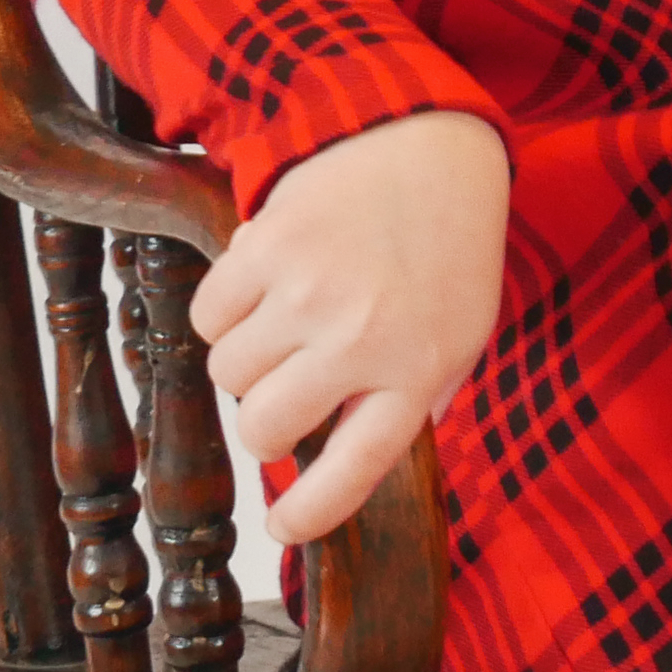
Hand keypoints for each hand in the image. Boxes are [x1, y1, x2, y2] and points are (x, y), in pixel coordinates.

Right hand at [188, 107, 512, 546]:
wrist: (426, 141)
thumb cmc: (447, 244)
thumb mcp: (463, 331)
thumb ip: (424, 396)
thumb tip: (370, 455)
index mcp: (416, 374)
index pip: (352, 472)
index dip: (309, 514)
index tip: (283, 531)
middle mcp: (362, 343)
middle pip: (265, 428)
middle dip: (263, 422)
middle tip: (283, 390)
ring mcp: (311, 295)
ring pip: (228, 372)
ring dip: (245, 357)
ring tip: (284, 319)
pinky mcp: (267, 249)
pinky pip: (208, 314)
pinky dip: (224, 308)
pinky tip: (263, 282)